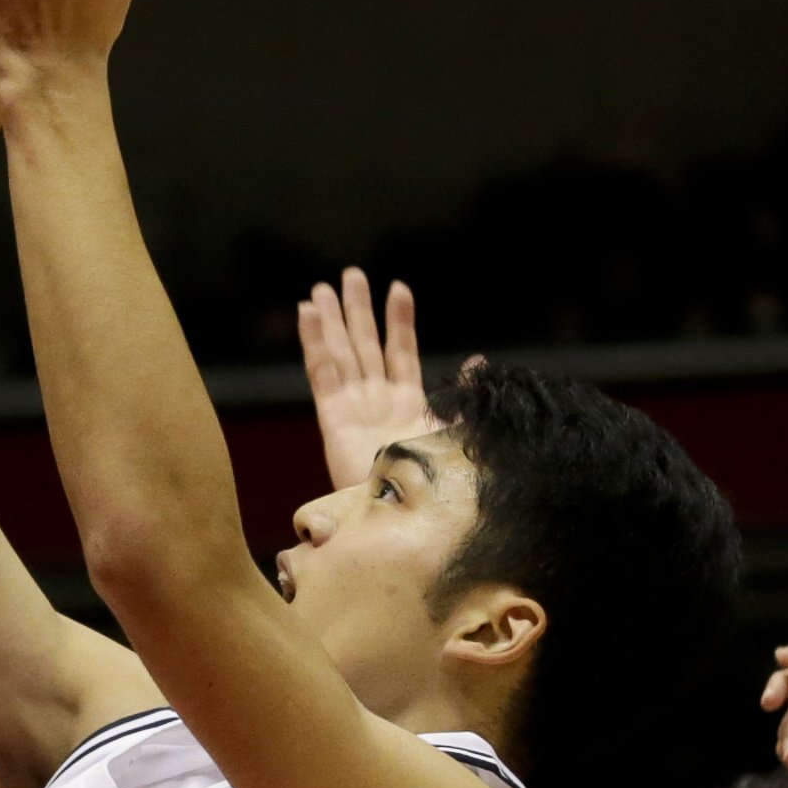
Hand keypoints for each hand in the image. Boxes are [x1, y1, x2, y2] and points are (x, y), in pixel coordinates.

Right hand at [299, 268, 453, 492]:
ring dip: (332, 319)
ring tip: (323, 287)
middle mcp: (375, 402)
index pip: (401, 352)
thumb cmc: (434, 483)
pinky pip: (322, 372)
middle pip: (364, 345)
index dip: (399, 321)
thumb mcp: (457, 432)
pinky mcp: (332, 418)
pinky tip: (308, 312)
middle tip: (350, 274)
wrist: (408, 512)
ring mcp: (352, 408)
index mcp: (406, 404)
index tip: (398, 288)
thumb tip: (480, 361)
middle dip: (357, 310)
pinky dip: (314, 340)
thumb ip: (464, 396)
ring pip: (341, 352)